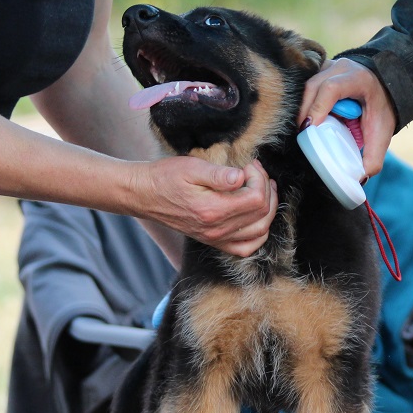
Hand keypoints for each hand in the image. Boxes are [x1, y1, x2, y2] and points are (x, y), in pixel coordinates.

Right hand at [139, 156, 277, 256]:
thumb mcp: (191, 168)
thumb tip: (241, 177)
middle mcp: (217, 229)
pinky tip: (256, 216)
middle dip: (266, 190)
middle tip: (257, 173)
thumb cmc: (166, 178)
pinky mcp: (214, 241)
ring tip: (262, 190)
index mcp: (213, 210)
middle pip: (262, 215)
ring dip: (268, 210)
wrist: (145, 195)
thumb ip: (219, 174)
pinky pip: (246, 248)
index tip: (249, 165)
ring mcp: (216, 238)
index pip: (256, 198)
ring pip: (260, 232)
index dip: (259, 178)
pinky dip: (259, 233)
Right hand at [298, 58, 395, 178]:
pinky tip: (303, 119)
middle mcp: (340, 68)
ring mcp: (327, 66)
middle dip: (303, 112)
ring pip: (304, 86)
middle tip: (301, 136)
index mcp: (358, 79)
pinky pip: (303, 85)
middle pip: (312, 87)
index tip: (309, 129)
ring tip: (302, 130)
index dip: (317, 108)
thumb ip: (374, 157)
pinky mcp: (318, 70)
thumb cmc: (382, 108)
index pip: (331, 89)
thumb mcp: (382, 133)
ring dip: (300, 108)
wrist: (385, 85)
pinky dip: (300, 102)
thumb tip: (358, 179)